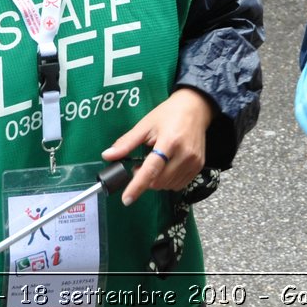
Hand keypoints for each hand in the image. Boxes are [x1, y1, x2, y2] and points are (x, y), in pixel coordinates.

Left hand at [101, 87, 214, 204]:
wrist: (195, 108)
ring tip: (155, 162)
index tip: (127, 199)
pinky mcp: (198, 167)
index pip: (151, 170)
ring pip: (168, 186)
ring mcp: (194, 162)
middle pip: (158, 181)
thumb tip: (107, 156)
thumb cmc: (168, 114)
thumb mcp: (145, 125)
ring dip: (156, 180)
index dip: (137, 186)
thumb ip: (127, 143)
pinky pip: (178, 184)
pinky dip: (168, 181)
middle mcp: (184, 154)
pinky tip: (166, 167)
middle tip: (140, 164)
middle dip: (144, 179)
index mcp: (169, 141)